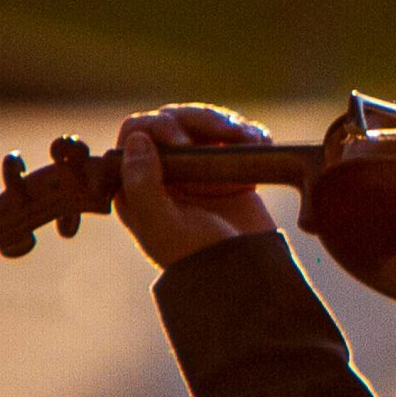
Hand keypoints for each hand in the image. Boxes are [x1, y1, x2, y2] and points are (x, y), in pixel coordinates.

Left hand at [113, 104, 279, 269]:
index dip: (156, 128)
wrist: (250, 276)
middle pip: (172, 120)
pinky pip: (234, 137)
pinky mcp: (228, 171)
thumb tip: (137, 139)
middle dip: (199, 120)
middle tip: (225, 133)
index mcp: (139, 187)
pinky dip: (249, 134)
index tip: (181, 142)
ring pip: (202, 124)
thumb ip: (143, 185)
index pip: (135, 135)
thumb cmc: (201, 259)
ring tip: (248, 140)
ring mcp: (197, 171)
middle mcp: (164, 175)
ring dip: (227, 124)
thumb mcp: (164, 227)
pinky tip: (260, 144)